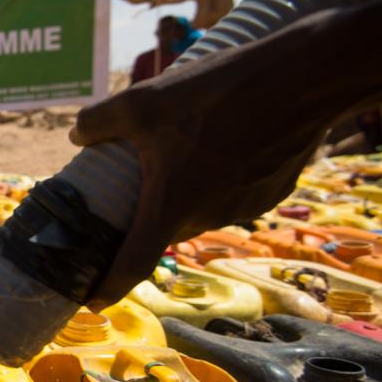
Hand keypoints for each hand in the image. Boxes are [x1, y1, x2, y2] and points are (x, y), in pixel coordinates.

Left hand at [71, 0, 381, 305]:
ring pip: (199, 209)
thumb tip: (78, 136)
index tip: (93, 301)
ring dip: (184, 192)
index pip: (133, 266)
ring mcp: (243, 209)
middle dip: (144, 216)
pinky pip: (231, 196)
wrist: (303, 80)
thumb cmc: (218, 93)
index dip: (109, 287)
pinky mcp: (270, 194)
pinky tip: (221, 143)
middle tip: (129, 187)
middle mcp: (207, 217)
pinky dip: (217, 180)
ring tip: (181, 151)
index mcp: (170, 206)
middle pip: (164, 228)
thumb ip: (99, 121)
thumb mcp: (143, 100)